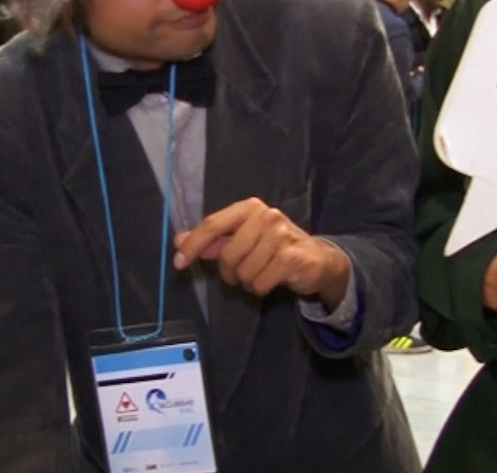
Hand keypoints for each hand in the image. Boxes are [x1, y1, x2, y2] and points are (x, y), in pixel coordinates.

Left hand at [174, 197, 351, 309]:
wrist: (318, 259)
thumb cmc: (276, 247)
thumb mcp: (244, 239)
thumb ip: (213, 241)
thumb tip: (179, 241)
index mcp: (250, 208)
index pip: (213, 225)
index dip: (192, 245)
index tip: (178, 263)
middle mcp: (266, 216)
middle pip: (227, 255)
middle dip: (230, 271)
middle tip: (243, 272)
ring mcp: (280, 235)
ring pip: (243, 272)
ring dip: (248, 280)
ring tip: (263, 272)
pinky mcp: (290, 257)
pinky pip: (259, 283)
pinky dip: (261, 288)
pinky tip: (273, 279)